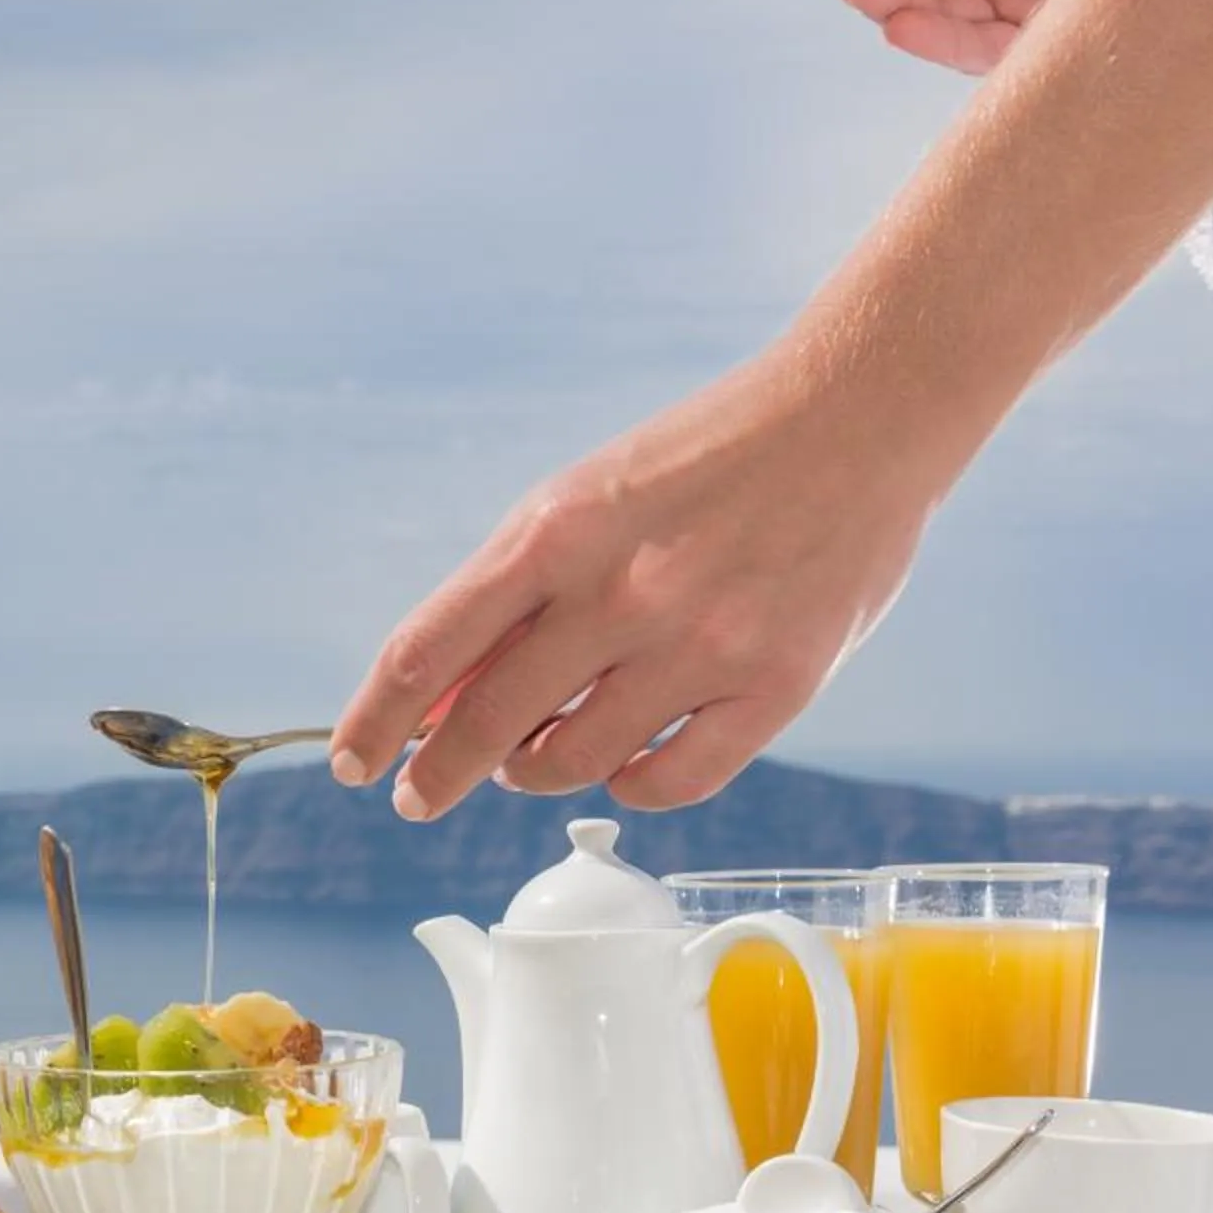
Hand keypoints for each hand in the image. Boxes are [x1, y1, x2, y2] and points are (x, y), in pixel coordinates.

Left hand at [327, 348, 965, 818]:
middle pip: (489, 724)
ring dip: (535, 770)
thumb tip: (434, 699)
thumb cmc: (702, 459)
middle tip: (419, 797)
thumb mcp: (583, 500)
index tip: (353, 762)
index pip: (427, 648)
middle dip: (438, 775)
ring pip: (574, 761)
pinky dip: (632, 782)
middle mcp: (623, 592)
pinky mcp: (780, 684)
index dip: (374, 720)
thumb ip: (512, 597)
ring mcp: (705, 644)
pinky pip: (673, 780)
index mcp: (556, 532)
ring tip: (533, 757)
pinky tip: (625, 761)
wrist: (859, 415)